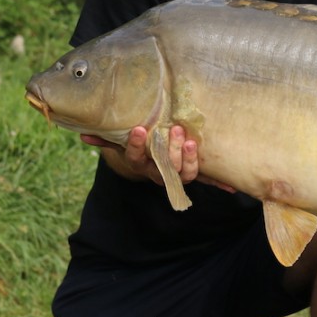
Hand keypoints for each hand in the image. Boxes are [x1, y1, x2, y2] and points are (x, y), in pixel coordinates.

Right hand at [83, 125, 234, 191]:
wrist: (152, 159)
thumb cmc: (137, 143)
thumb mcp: (119, 140)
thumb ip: (105, 137)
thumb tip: (83, 135)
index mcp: (140, 162)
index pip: (135, 156)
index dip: (137, 144)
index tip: (140, 128)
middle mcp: (158, 172)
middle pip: (163, 167)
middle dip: (170, 150)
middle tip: (176, 129)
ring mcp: (176, 174)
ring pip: (184, 174)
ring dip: (189, 161)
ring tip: (193, 142)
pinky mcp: (193, 174)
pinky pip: (207, 180)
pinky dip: (220, 184)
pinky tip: (233, 188)